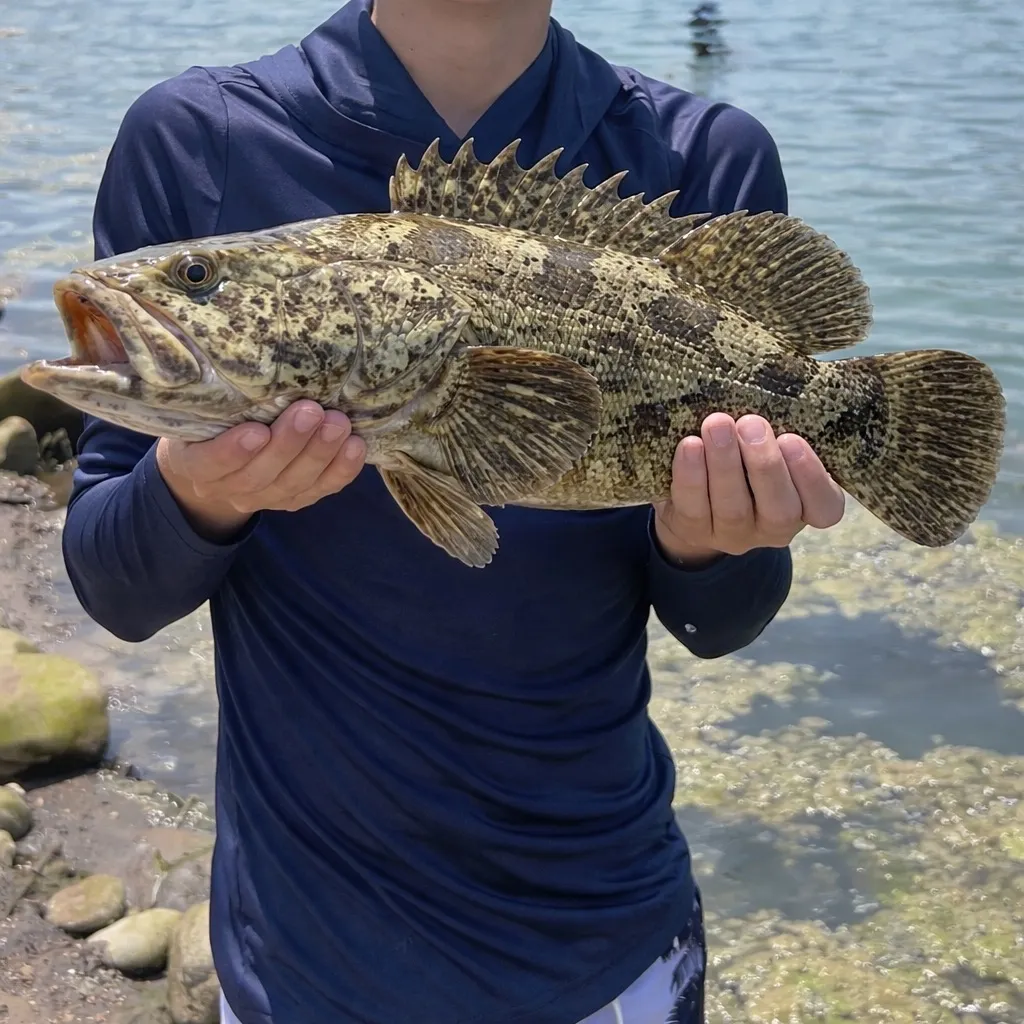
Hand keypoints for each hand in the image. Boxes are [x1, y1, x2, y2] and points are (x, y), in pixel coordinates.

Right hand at [156, 400, 365, 540]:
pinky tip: (356, 447)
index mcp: (195, 464)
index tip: (256, 431)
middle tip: (312, 412)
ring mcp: (266, 497)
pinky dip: (341, 470)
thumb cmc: (209, 421)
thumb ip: (215, 395)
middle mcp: (230, 487)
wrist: (216, 465)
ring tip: (339, 423)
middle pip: (261, 475)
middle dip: (290, 444)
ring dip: (320, 453)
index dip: (233, 452)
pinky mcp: (297, 498)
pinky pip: (322, 488)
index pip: (210, 463)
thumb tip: (240, 348)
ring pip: (294, 483)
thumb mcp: (198, 408)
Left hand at [653, 413, 844, 567]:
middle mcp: (775, 527)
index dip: (811, 477)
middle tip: (751, 423)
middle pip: (779, 510)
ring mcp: (734, 535)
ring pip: (734, 508)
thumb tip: (773, 384)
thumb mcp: (774, 448)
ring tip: (717, 424)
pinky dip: (691, 476)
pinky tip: (690, 445)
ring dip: (725, 464)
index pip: (825, 508)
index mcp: (806, 506)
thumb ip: (780, 432)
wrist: (696, 499)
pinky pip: (693, 507)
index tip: (792, 439)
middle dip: (764, 464)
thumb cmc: (748, 459)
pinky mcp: (695, 531)